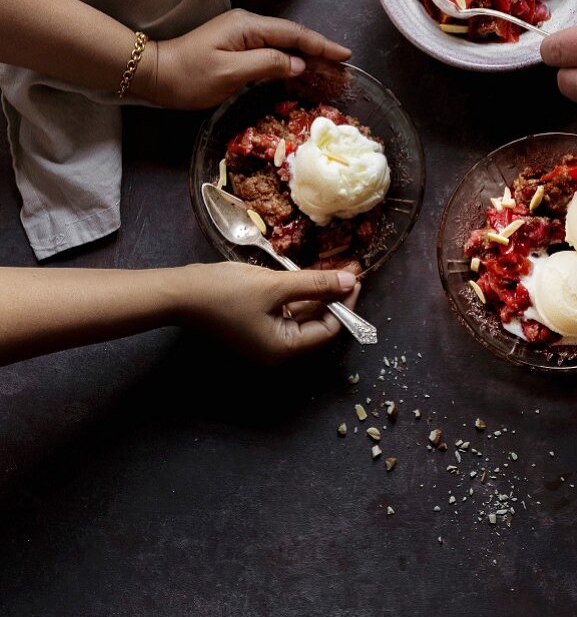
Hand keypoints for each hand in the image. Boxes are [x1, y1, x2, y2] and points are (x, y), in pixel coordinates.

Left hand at [137, 9, 350, 108]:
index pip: (294, 33)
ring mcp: (242, 34)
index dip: (321, 44)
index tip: (345, 55)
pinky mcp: (237, 46)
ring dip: (306, 53)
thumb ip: (267, 65)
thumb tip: (298, 63)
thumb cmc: (189, 77)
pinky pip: (272, 49)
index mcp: (248, 26)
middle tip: (343, 64)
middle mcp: (248, 24)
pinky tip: (300, 69)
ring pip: (283, 42)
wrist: (155, 74)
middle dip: (319, 48)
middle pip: (292, 35)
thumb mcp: (230, 74)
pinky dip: (290, 58)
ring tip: (329, 67)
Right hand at [181, 262, 361, 363]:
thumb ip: (315, 284)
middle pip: (316, 323)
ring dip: (317, 292)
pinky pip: (285, 309)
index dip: (345, 305)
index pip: (328, 331)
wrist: (181, 293)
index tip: (355, 279)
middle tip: (348, 269)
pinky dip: (298, 293)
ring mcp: (265, 336)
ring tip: (334, 267)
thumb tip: (349, 282)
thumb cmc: (226, 293)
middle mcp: (276, 348)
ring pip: (301, 314)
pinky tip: (308, 274)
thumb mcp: (275, 286)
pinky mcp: (255, 322)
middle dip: (333, 296)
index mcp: (283, 349)